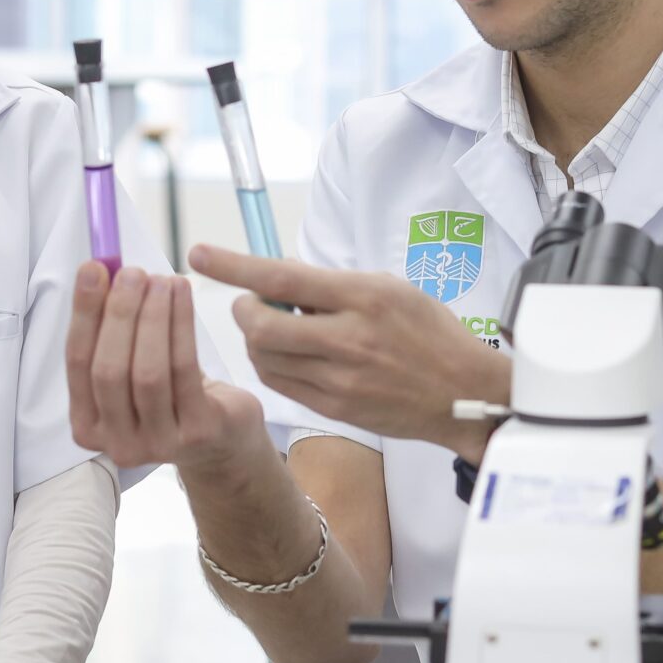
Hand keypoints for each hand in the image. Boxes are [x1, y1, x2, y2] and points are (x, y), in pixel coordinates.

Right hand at [65, 263, 268, 480]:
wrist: (221, 439)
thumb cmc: (169, 396)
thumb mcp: (131, 370)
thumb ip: (110, 332)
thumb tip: (102, 270)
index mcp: (88, 426)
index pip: (77, 363)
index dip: (84, 313)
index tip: (93, 270)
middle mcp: (117, 443)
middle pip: (109, 370)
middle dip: (119, 314)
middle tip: (131, 273)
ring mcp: (158, 443)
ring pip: (148, 371)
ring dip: (153, 316)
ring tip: (161, 280)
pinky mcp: (197, 433)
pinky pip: (185, 370)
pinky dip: (181, 325)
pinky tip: (182, 296)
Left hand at [189, 245, 510, 459]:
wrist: (464, 394)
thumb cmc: (429, 333)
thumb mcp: (389, 289)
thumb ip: (333, 286)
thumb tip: (278, 281)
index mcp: (363, 297)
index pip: (283, 278)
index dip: (234, 265)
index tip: (198, 253)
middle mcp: (348, 339)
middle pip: (261, 327)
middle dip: (245, 310)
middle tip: (254, 303)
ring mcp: (340, 380)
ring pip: (264, 358)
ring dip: (256, 339)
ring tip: (277, 329)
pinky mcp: (334, 409)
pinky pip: (280, 384)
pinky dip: (271, 365)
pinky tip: (288, 355)